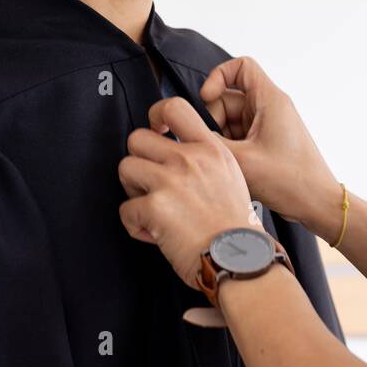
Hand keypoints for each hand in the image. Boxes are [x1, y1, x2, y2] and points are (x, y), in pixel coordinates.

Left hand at [118, 97, 257, 289]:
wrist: (241, 259)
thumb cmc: (236, 227)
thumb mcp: (231, 177)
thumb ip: (204, 160)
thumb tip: (174, 155)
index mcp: (210, 149)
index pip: (174, 107)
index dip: (155, 117)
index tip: (156, 133)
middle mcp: (189, 159)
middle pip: (137, 138)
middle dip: (138, 161)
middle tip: (150, 184)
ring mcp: (170, 181)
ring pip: (125, 168)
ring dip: (133, 191)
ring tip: (151, 208)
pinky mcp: (154, 206)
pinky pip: (126, 209)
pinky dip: (135, 225)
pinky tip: (154, 234)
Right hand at [199, 56, 341, 237]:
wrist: (316, 205)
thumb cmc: (290, 181)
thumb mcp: (242, 160)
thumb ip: (209, 141)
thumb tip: (185, 131)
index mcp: (269, 100)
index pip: (241, 66)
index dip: (218, 76)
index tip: (206, 98)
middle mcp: (269, 108)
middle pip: (228, 97)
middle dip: (213, 119)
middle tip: (213, 145)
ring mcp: (267, 126)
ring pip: (229, 119)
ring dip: (221, 138)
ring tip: (226, 162)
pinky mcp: (265, 142)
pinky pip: (237, 135)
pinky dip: (229, 148)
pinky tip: (232, 168)